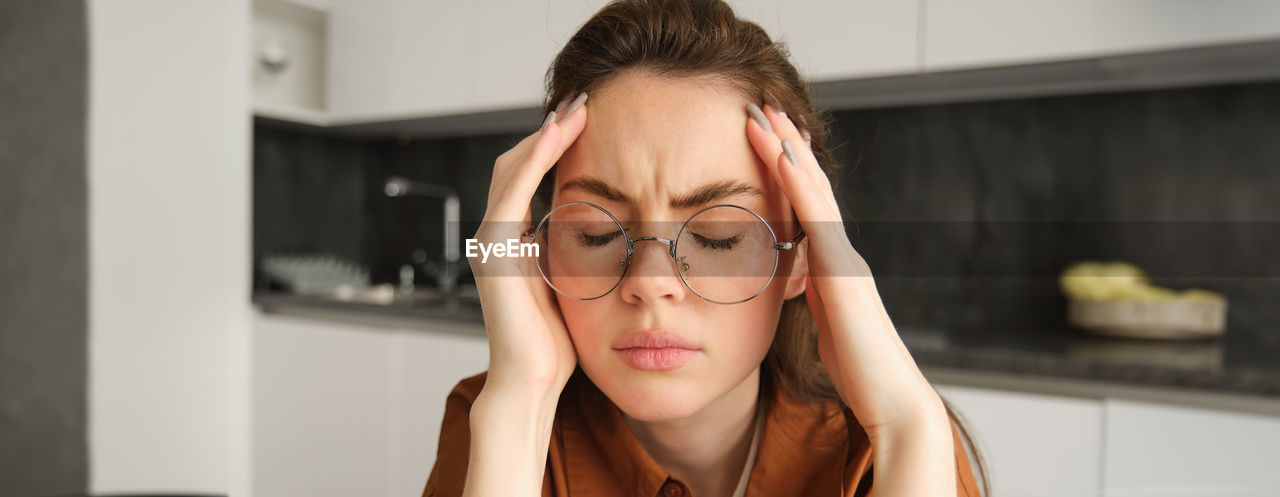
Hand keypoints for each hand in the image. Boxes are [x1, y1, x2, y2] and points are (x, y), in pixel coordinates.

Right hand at [471, 93, 589, 402]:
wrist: (531, 381)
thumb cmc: (555, 344)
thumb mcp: (569, 284)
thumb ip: (573, 255)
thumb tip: (606, 233)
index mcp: (513, 241)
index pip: (528, 176)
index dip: (554, 145)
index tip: (588, 120)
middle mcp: (496, 235)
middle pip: (515, 162)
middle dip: (550, 129)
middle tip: (584, 100)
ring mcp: (491, 241)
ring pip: (511, 167)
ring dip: (545, 134)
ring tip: (577, 108)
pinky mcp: (496, 249)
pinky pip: (513, 189)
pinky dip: (534, 157)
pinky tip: (559, 135)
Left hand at [743, 104, 946, 437]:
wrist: (890, 398)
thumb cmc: (858, 368)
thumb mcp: (825, 323)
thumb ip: (812, 296)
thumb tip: (794, 281)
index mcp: (834, 265)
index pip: (807, 205)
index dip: (787, 168)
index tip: (765, 137)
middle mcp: (842, 253)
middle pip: (811, 186)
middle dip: (787, 144)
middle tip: (762, 106)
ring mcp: (845, 259)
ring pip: (815, 192)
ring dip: (789, 150)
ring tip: (765, 116)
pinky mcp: (842, 274)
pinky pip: (817, 219)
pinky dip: (799, 184)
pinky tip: (781, 157)